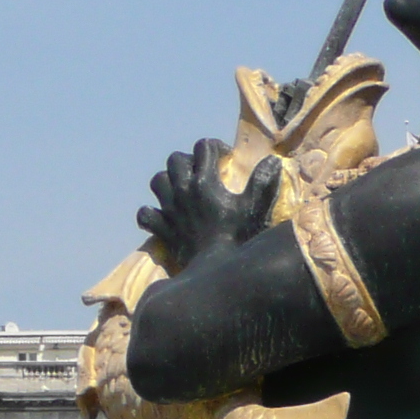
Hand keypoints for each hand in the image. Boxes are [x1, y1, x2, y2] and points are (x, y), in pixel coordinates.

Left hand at [137, 142, 281, 273]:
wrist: (214, 271)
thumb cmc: (238, 238)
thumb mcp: (254, 208)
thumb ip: (263, 182)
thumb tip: (273, 160)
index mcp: (204, 182)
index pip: (204, 147)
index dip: (216, 147)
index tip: (226, 159)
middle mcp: (182, 190)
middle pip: (175, 159)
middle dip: (189, 159)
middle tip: (202, 171)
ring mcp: (169, 209)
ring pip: (157, 180)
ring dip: (168, 179)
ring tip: (182, 188)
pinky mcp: (162, 228)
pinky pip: (146, 214)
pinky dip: (152, 212)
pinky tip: (163, 215)